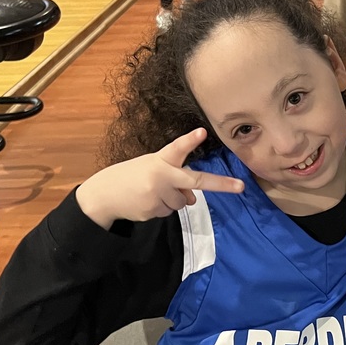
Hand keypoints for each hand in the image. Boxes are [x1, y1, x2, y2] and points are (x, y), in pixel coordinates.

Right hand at [76, 128, 244, 228]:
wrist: (104, 195)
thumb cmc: (133, 176)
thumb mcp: (153, 169)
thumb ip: (176, 179)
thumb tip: (193, 199)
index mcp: (160, 160)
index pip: (177, 148)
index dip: (189, 141)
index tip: (201, 132)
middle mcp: (161, 176)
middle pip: (195, 180)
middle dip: (221, 184)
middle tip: (241, 187)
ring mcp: (157, 194)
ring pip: (182, 202)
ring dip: (172, 200)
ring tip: (151, 192)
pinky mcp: (152, 210)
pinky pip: (169, 212)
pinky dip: (161, 208)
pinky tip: (145, 201)